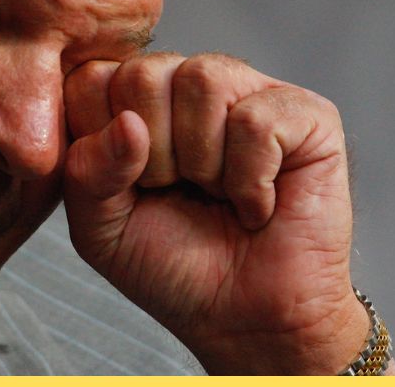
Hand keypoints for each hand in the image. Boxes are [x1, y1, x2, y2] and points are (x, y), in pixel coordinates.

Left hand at [62, 52, 369, 374]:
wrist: (245, 321)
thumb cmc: (172, 266)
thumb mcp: (99, 227)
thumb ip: (86, 171)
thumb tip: (127, 122)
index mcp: (135, 100)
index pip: (90, 77)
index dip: (100, 140)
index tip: (129, 187)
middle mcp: (189, 84)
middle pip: (143, 73)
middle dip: (152, 155)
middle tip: (179, 193)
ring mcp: (249, 91)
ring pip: (202, 80)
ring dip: (203, 162)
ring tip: (218, 194)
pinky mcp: (307, 115)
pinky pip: (256, 119)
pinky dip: (250, 179)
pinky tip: (257, 204)